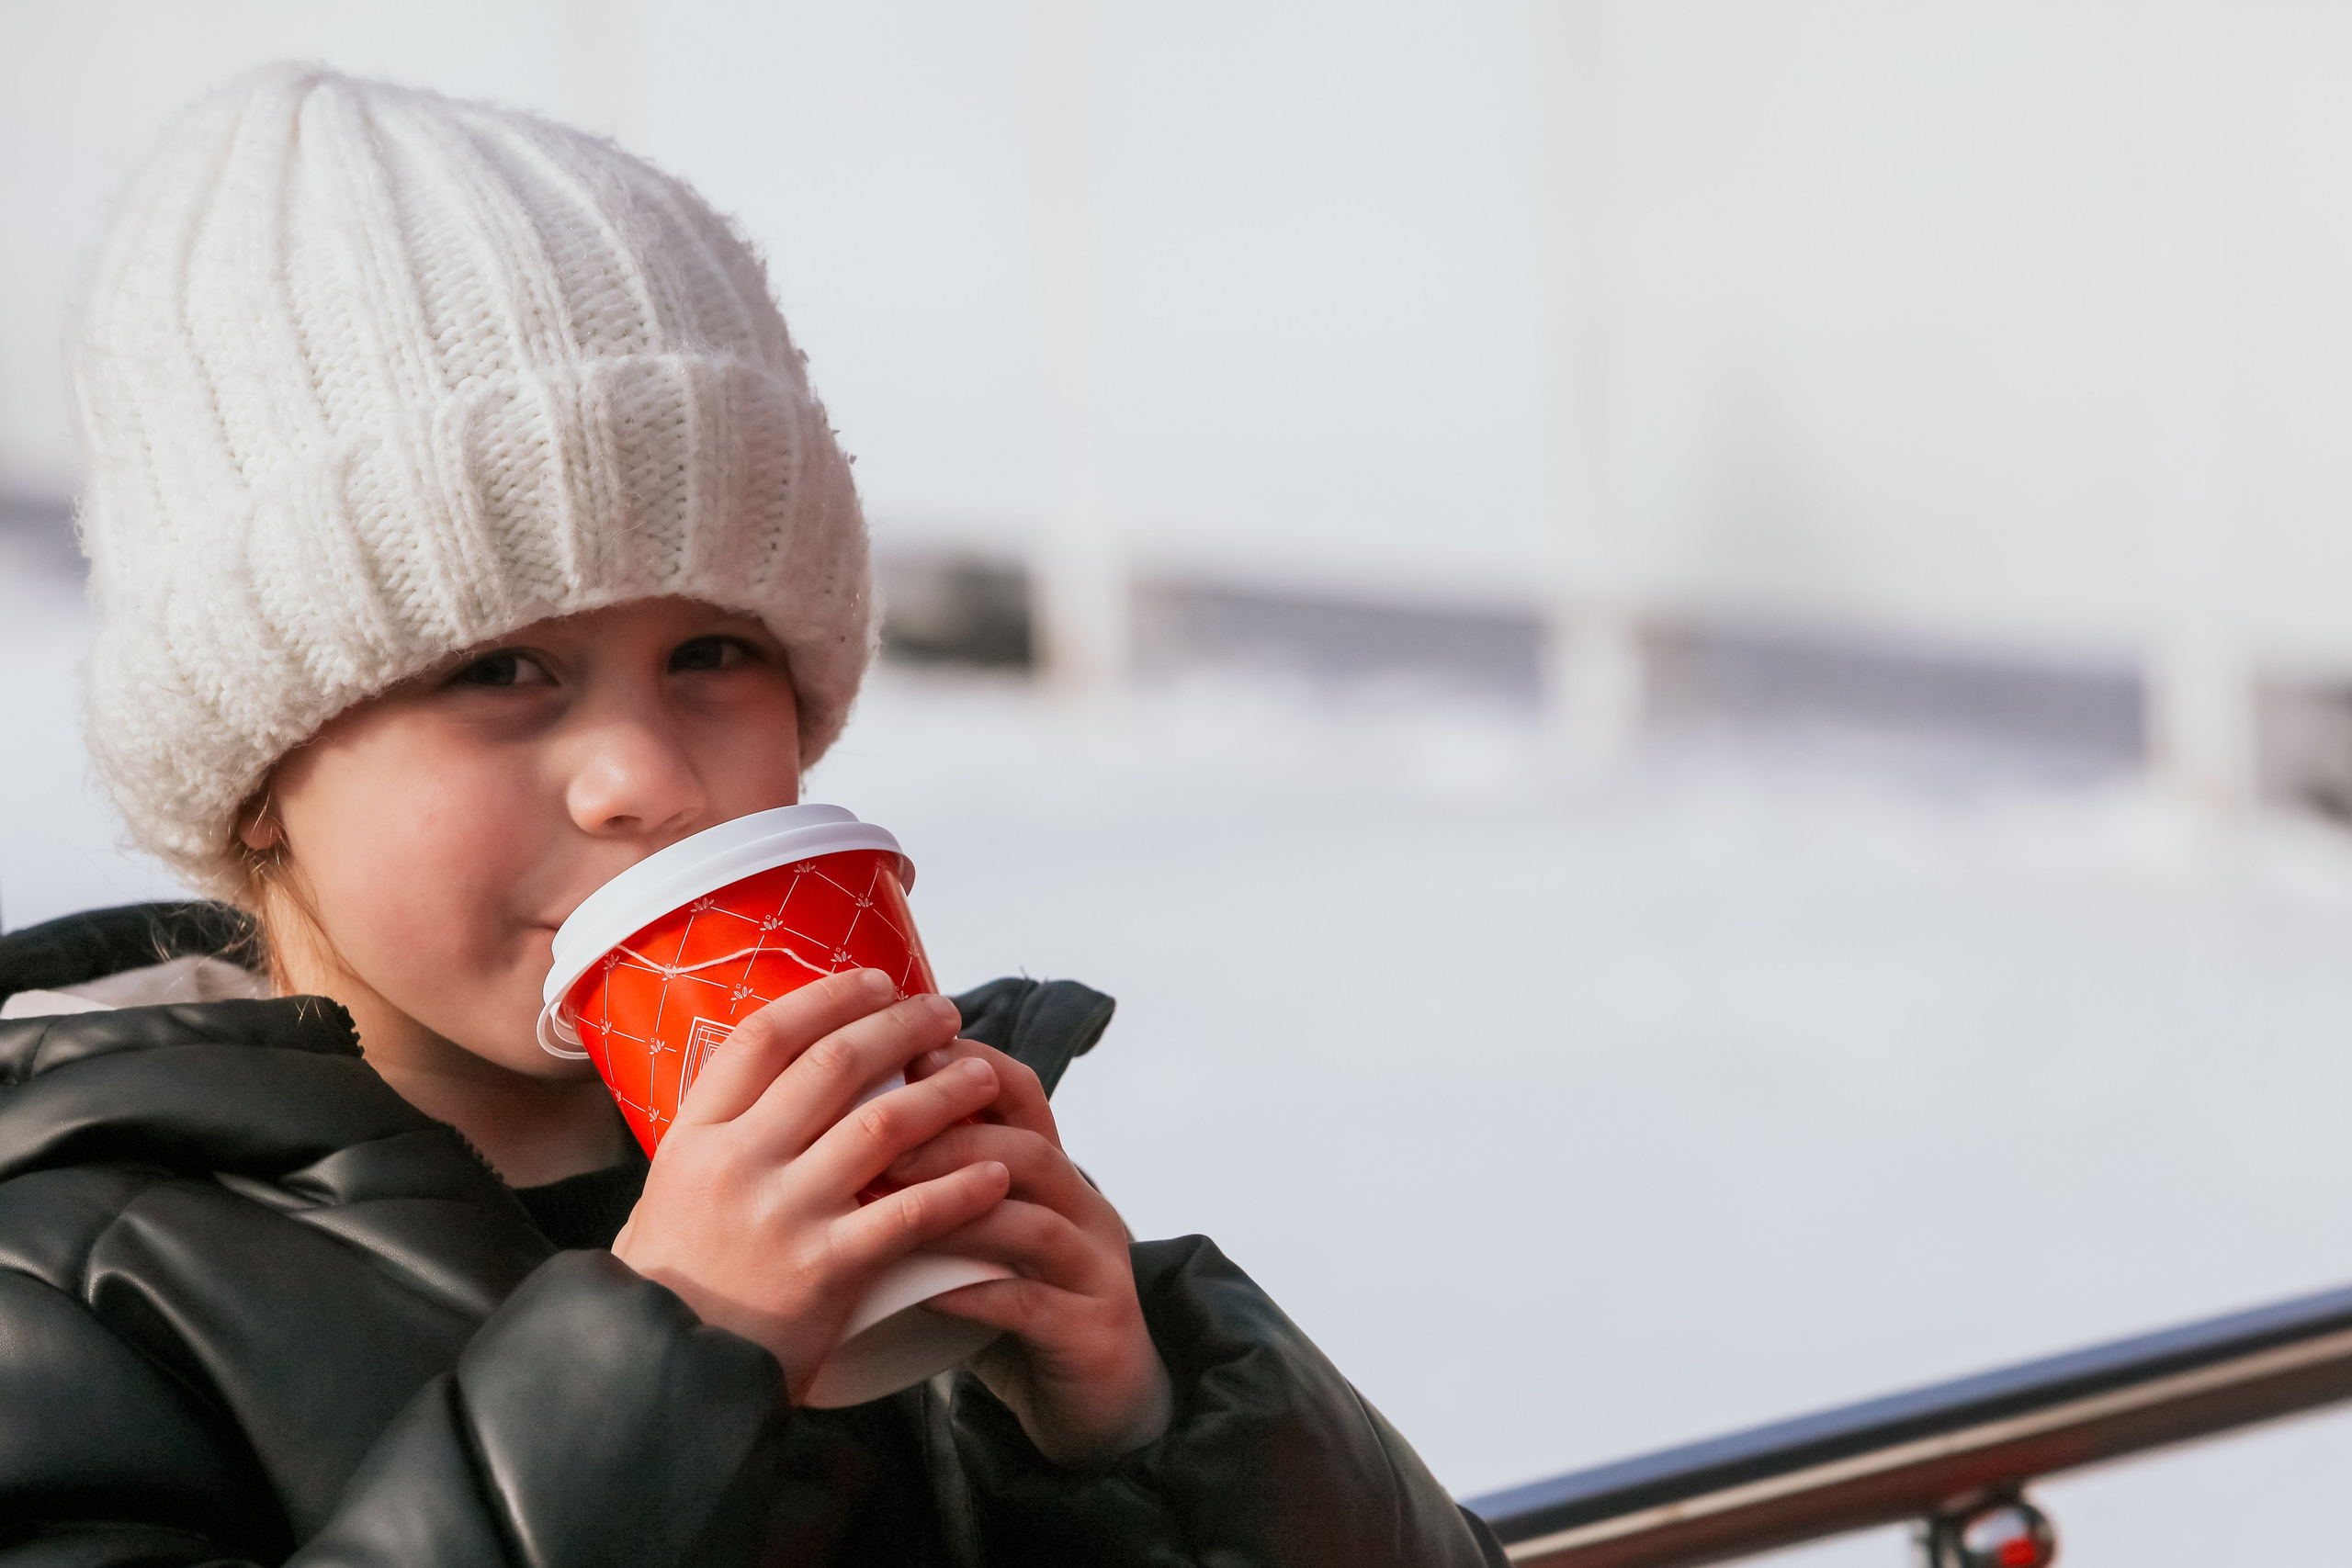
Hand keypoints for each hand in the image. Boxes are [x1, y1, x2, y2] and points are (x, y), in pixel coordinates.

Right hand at [611, 969, 1009, 1401]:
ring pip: (885, 1124)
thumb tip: (773, 1076)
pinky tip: (997, 1173)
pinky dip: (962, 1187)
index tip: (880, 982)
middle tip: (947, 1015)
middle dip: (903, 1027)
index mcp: (695, 1136)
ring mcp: (782, 1213)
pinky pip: (911, 1212)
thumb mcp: (668, 1194)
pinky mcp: (825, 1269)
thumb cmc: (671, 1287)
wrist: (658, 1380)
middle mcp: (737, 1162)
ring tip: (984, 1077)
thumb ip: (721, 1137)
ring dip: (946, 1092)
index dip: (830, 997)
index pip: (765, 1036)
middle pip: (835, 1063)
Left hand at [890, 1038, 1172, 1466]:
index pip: (1018, 1093)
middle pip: (1028, 1148)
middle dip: (951, 1136)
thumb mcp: (985, 1238)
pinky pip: (1034, 1304)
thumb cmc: (1021, 1311)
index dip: (963, 1067)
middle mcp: (1085, 1208)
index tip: (894, 1060)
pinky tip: (928, 1294)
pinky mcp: (1095, 1331)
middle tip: (874, 1143)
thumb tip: (834, 1137)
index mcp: (1055, 1176)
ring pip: (1037, 1220)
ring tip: (894, 1209)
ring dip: (962, 1209)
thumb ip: (939, 1192)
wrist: (1100, 1403)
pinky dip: (978, 1293)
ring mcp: (1097, 1269)